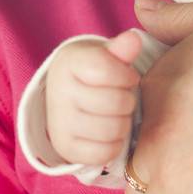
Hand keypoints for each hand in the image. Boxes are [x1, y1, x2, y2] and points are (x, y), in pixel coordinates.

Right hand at [43, 29, 141, 166]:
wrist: (65, 97)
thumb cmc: (93, 73)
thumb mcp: (105, 55)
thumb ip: (122, 48)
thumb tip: (134, 40)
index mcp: (68, 63)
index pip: (106, 70)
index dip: (126, 75)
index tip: (128, 77)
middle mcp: (59, 93)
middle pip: (115, 103)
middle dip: (128, 100)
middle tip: (123, 98)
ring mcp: (59, 122)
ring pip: (111, 130)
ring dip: (124, 123)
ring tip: (118, 115)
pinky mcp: (65, 148)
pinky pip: (103, 153)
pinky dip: (114, 145)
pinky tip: (110, 133)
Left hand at [121, 0, 192, 193]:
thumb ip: (175, 18)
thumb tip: (140, 6)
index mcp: (154, 90)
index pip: (129, 128)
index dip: (152, 134)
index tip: (183, 138)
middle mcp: (157, 140)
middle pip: (132, 179)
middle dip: (153, 180)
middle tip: (192, 173)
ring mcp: (180, 182)